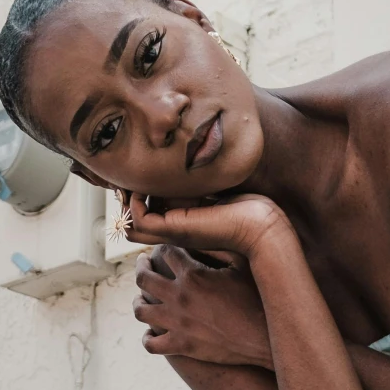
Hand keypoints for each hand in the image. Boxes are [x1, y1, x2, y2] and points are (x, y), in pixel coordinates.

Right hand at [124, 189, 288, 260]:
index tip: (144, 177)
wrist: (262, 227)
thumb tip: (187, 158)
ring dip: (128, 201)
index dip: (139, 198)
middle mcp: (174, 230)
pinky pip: (139, 220)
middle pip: (133, 226)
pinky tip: (148, 188)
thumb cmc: (250, 209)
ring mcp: (173, 232)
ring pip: (131, 226)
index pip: (148, 218)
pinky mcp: (175, 230)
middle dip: (127, 201)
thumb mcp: (216, 189)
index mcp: (184, 223)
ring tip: (136, 182)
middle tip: (133, 181)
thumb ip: (200, 182)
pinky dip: (135, 203)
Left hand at [133, 245, 274, 368]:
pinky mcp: (181, 346)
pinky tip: (153, 332)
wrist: (267, 339)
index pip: (165, 251)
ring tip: (142, 297)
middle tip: (144, 263)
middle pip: (144, 277)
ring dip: (139, 300)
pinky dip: (149, 337)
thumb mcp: (244, 264)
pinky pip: (151, 343)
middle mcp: (178, 297)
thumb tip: (207, 231)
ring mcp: (176, 324)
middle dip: (142, 266)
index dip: (164, 246)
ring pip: (140, 310)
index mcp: (193, 274)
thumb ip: (221, 245)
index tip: (166, 247)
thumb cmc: (260, 298)